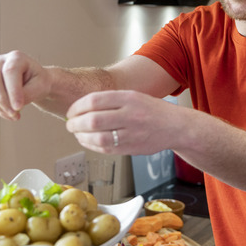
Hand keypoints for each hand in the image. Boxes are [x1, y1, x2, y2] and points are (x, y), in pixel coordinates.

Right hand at [0, 50, 50, 120]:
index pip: (10, 71)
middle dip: (2, 100)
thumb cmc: (39, 82)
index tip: (18, 107)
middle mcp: (1, 61)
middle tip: (14, 114)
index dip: (13, 90)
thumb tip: (12, 105)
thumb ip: (27, 94)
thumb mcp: (41, 87)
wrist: (35, 83)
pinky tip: (7, 114)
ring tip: (13, 116)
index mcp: (17, 57)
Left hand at [65, 90, 189, 155]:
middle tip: (70, 124)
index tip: (71, 111)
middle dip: (75, 123)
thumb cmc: (152, 110)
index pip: (94, 100)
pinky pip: (106, 149)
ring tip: (77, 134)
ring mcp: (131, 133)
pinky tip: (88, 141)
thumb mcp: (133, 96)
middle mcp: (130, 115)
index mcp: (129, 98)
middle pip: (93, 119)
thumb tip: (82, 107)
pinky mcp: (131, 148)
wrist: (176, 127)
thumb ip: (110, 100)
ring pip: (98, 137)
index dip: (77, 107)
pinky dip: (91, 146)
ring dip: (81, 136)